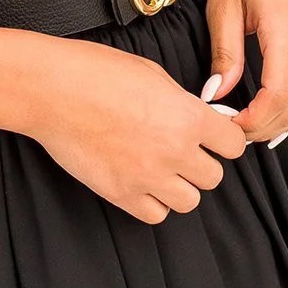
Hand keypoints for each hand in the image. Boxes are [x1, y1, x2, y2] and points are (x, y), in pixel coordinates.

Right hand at [24, 37, 248, 223]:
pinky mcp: (121, 194)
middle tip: (182, 151)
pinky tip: (141, 181)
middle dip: (200, 163)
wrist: (53, 90)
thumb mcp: (153, 74)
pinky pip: (155, 214)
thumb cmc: (96, 72)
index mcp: (187, 116)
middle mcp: (174, 150)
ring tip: (161, 169)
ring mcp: (147, 176)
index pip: (234, 145)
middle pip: (214, 177)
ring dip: (179, 186)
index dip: (224, 140)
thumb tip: (197, 118)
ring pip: (190, 201)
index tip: (213, 137)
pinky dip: (153, 202)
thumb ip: (182, 103)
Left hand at [201, 0, 287, 144]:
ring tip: (247, 126)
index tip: (225, 127)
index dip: (252, 121)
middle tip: (230, 133)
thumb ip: (224, 54)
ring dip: (281, 120)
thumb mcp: (222, 4)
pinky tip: (271, 111)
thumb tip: (216, 95)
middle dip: (264, 127)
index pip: (277, 97)